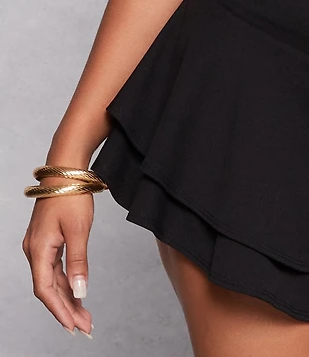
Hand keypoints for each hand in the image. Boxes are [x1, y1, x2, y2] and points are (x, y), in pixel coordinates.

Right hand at [22, 186, 94, 337]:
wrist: (66, 170)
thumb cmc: (71, 196)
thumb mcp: (79, 229)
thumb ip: (79, 262)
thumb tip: (80, 292)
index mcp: (38, 250)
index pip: (45, 290)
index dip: (59, 310)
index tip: (73, 327)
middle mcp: (35, 251)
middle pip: (49, 288)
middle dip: (67, 309)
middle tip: (85, 327)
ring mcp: (40, 246)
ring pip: (52, 280)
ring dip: (68, 298)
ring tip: (84, 316)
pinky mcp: (48, 240)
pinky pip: (55, 269)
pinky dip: (67, 282)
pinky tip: (77, 293)